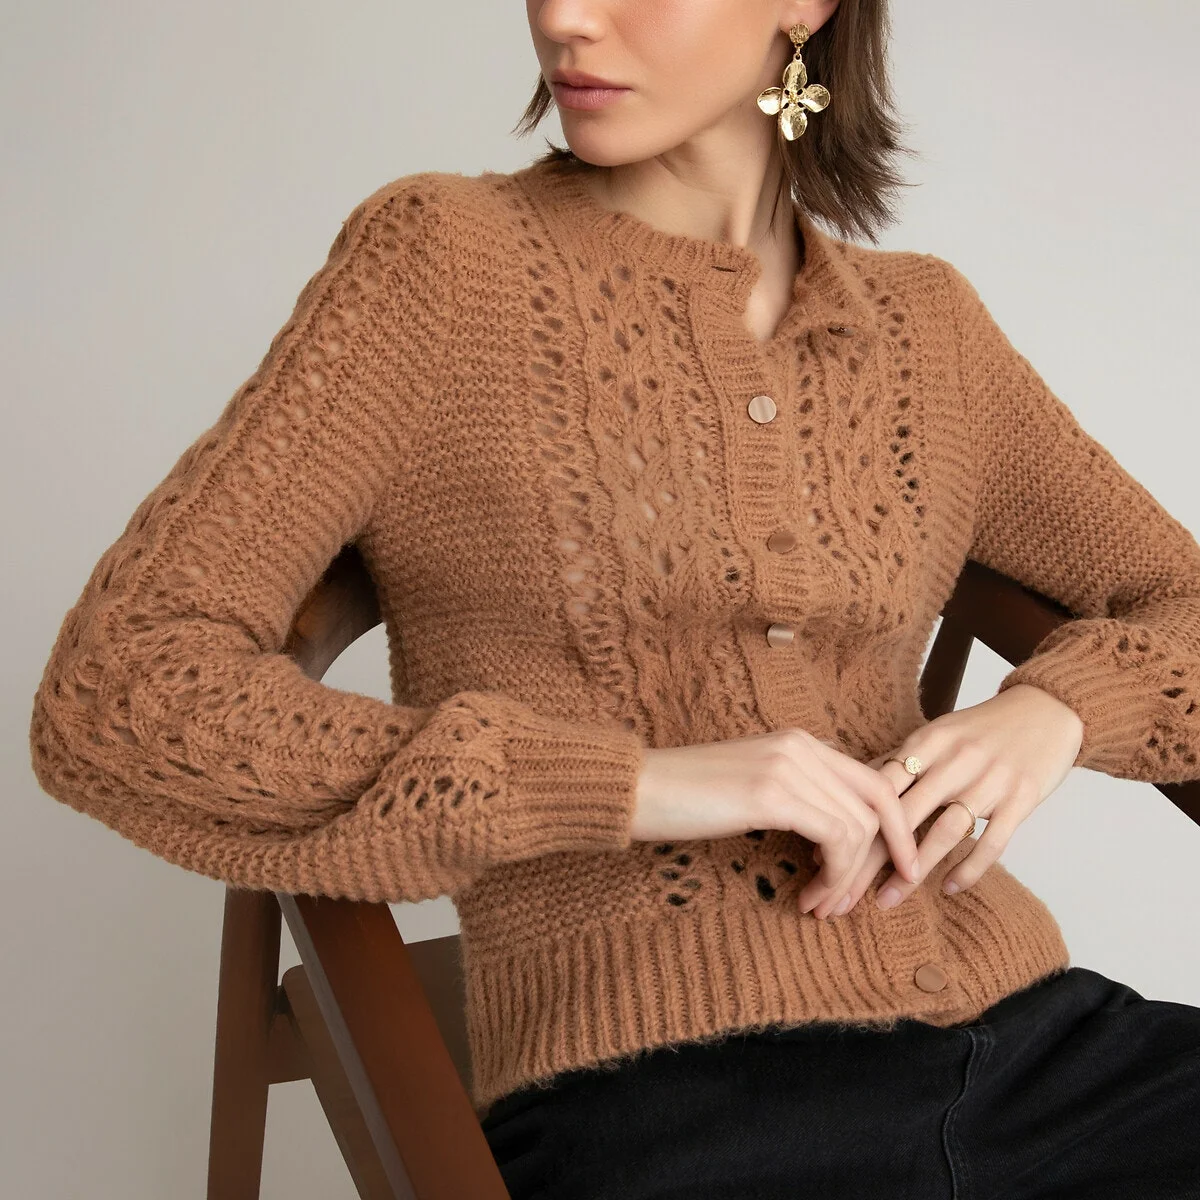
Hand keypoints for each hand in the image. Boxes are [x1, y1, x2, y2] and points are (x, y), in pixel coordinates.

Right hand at [630, 727, 922, 891]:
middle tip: (857, 903)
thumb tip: (834, 842)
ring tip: (820, 906)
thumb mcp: (753, 787)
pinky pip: (835, 838)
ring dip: (847, 879)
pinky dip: (834, 875)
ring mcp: (789, 766)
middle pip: (878, 803)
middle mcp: (802, 746)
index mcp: (800, 742)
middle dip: (882, 858)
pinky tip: (810, 896)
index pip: (873, 781)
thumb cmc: (685, 796)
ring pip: (857, 828)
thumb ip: (797, 797)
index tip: (895, 870)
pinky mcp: (773, 793)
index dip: (895, 829)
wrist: (637, 789)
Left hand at [796, 684, 1083, 920]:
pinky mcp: (1021, 799)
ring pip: (943, 832)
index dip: (849, 825)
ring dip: (912, 871)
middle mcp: (955, 760)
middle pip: (902, 816)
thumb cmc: (983, 727)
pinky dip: (968, 868)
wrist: (1048, 709)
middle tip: (840, 893)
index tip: (823, 858)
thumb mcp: (939, 733)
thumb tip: (854, 793)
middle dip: (868, 859)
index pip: (879, 788)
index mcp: (928, 741)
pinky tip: (947, 888)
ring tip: (885, 900)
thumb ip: (903, 763)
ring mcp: (989, 781)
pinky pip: (992, 842)